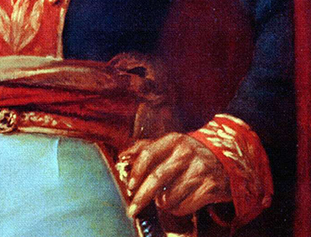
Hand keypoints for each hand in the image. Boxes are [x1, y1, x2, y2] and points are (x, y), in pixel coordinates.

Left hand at [117, 133, 231, 217]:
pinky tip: (179, 203)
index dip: (136, 172)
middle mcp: (186, 153)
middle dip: (141, 197)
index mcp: (174, 140)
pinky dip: (177, 210)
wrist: (227, 159)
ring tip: (165, 199)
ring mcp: (199, 171)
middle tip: (132, 210)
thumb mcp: (172, 144)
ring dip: (162, 204)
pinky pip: (184, 207)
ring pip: (169, 196)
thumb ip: (147, 148)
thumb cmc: (191, 153)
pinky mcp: (210, 188)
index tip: (129, 186)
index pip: (148, 154)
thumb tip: (123, 157)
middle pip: (156, 177)